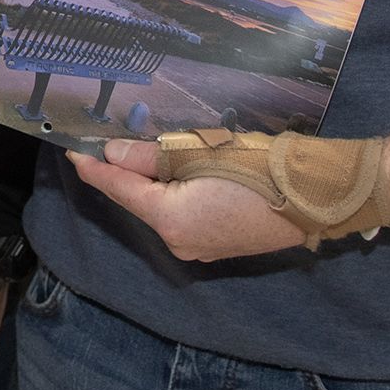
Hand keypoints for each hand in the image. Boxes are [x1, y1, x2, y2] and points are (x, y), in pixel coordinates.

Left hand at [66, 142, 306, 262]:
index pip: (120, 188)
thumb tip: (113, 153)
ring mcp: (201, 248)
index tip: (73, 151)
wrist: (317, 196)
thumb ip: (150, 155)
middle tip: (108, 141)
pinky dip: (175, 193)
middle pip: (140, 199)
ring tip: (145, 152)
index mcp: (170, 220)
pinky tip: (177, 173)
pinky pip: (183, 214)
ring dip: (153, 181)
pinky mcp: (218, 244)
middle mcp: (180, 242)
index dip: (95, 167)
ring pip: (161, 207)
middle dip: (126, 172)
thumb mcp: (199, 152)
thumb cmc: (260, 170)